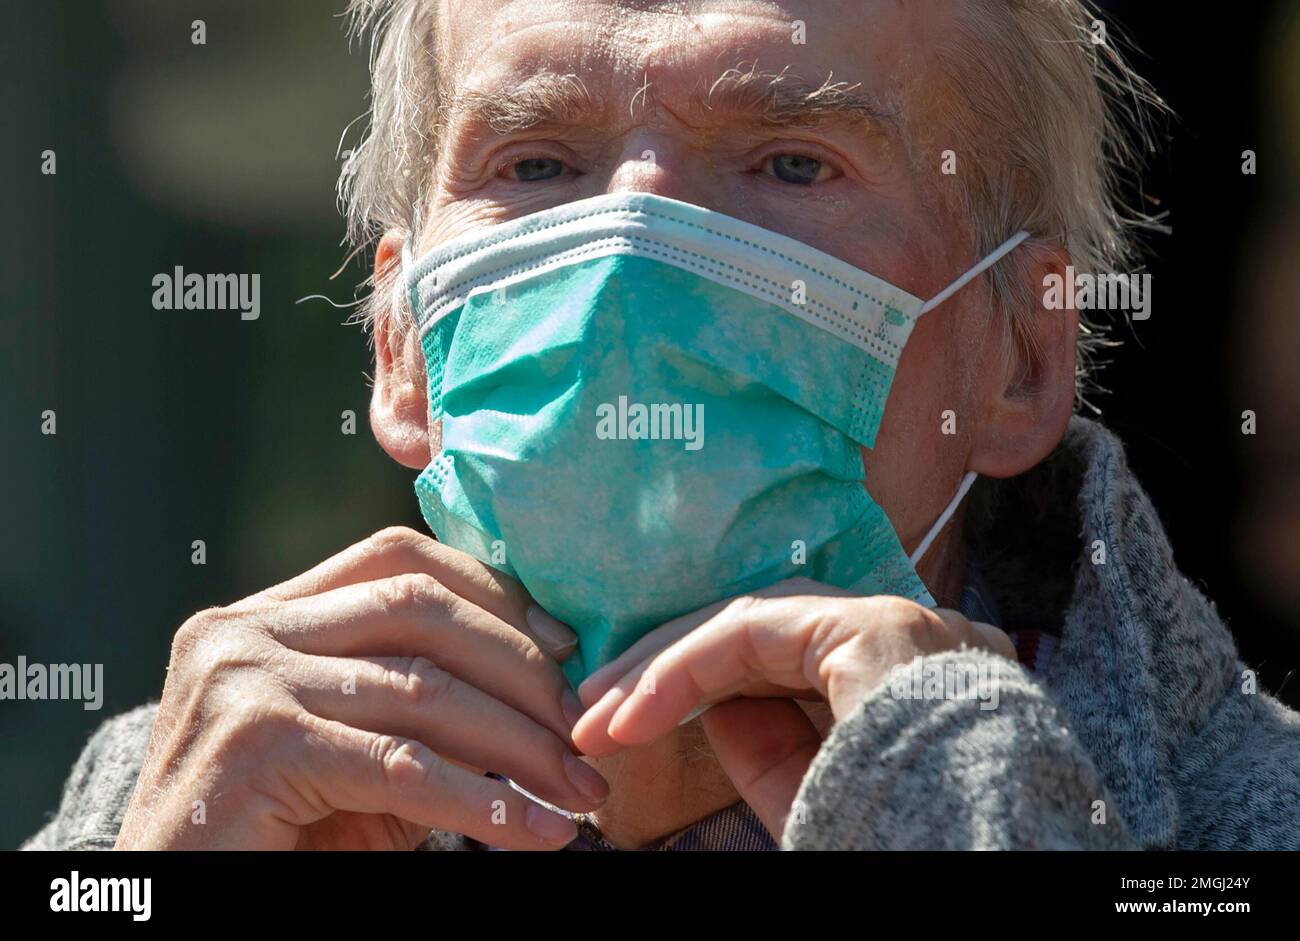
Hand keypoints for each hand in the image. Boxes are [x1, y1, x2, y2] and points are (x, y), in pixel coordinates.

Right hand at [116, 527, 605, 850]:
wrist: (177, 903)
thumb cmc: (277, 834)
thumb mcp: (360, 750)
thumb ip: (425, 704)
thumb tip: (550, 682)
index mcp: (267, 614)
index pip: (398, 561)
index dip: (493, 594)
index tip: (565, 645)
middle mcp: (245, 630)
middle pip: (420, 609)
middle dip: (522, 670)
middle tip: (585, 728)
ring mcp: (243, 680)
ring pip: (423, 689)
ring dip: (521, 744)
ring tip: (579, 788)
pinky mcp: (256, 744)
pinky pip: (402, 766)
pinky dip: (484, 802)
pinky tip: (536, 828)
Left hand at [570, 578, 1013, 838]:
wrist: (979, 851)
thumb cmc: (907, 834)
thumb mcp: (816, 797)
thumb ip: (770, 749)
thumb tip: (713, 707)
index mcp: (891, 676)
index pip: (777, 658)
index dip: (694, 686)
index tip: (624, 728)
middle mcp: (896, 638)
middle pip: (754, 630)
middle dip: (665, 669)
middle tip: (593, 711)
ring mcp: (892, 624)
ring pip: (747, 621)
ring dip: (663, 666)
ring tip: (597, 711)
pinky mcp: (876, 627)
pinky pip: (753, 631)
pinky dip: (685, 667)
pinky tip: (635, 709)